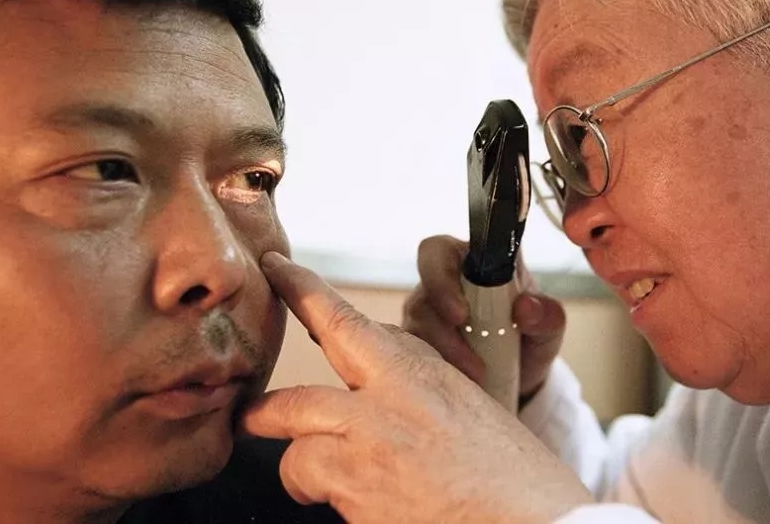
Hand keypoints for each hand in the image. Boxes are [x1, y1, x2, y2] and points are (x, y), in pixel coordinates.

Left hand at [241, 252, 592, 523]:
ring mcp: (367, 441)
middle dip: (267, 407)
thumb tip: (369, 387)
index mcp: (420, 370)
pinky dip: (318, 495)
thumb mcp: (471, 413)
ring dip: (297, 463)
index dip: (302, 290)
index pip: (344, 319)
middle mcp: (388, 397)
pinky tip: (355, 508)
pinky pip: (307, 480)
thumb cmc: (516, 483)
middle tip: (253, 414)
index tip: (278, 269)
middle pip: (299, 388)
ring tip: (305, 481)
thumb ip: (416, 390)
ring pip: (295, 436)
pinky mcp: (356, 487)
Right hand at [403, 235, 566, 399]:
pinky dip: (439, 364)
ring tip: (478, 371)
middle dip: (441, 306)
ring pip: (419, 317)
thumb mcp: (549, 328)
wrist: (520, 376)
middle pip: (426, 276)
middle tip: (464, 336)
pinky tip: (462, 378)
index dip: (443, 270)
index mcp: (478, 260)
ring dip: (446, 346)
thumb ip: (547, 315)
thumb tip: (525, 307)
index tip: (462, 311)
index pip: (443, 248)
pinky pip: (414, 348)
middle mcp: (447, 279)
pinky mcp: (418, 340)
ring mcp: (428, 309)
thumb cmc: (531, 337)